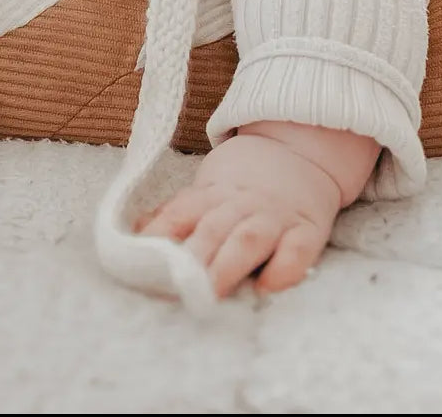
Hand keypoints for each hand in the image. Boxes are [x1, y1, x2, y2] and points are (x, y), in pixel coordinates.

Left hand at [135, 130, 347, 298]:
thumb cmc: (244, 181)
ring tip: (211, 293)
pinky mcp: (307, 230)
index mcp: (210, 194)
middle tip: (174, 287)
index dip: (157, 238)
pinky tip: (269, 286)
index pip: (178, 214)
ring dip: (227, 265)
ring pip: (247, 239)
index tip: (138, 263)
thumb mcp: (206, 188)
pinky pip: (297, 249)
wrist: (301, 149)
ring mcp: (274, 217)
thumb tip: (134, 233)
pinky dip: (284, 268)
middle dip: (191, 259)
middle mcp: (240, 204)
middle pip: (211, 230)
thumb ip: (176, 214)